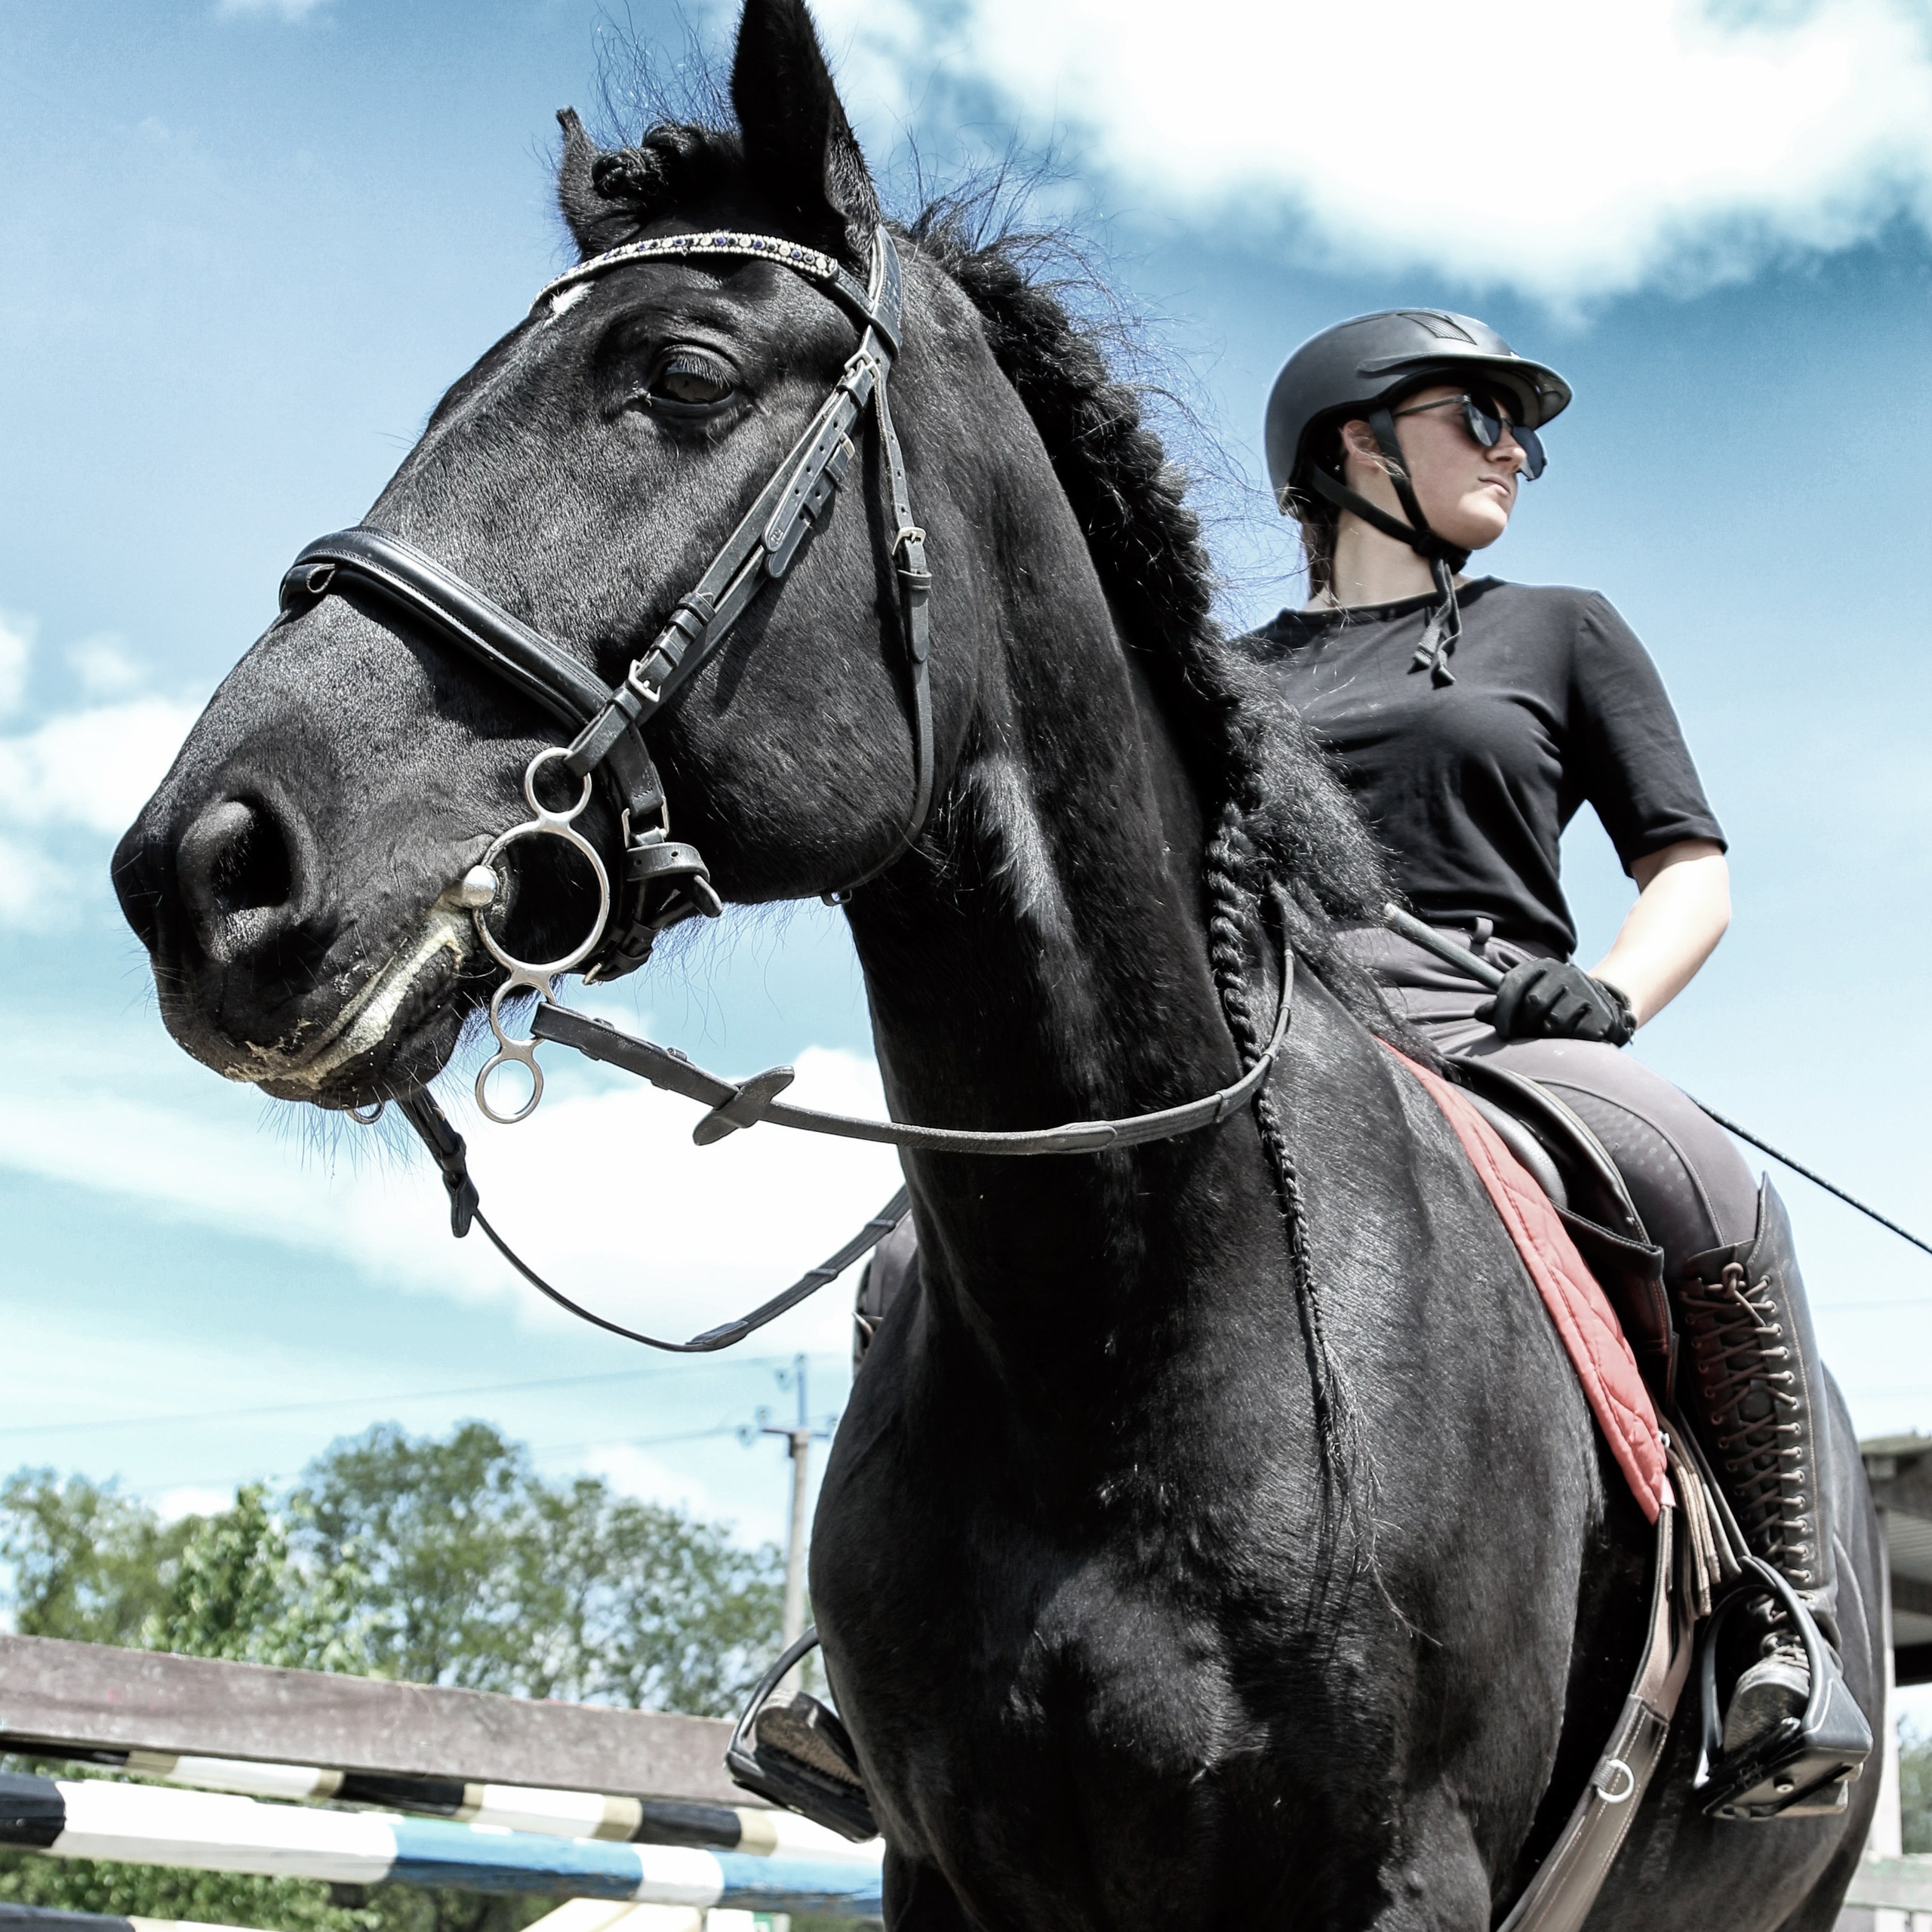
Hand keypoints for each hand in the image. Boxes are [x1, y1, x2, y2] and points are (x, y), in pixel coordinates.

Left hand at [1475, 958, 1635, 1045]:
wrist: (1604, 1004)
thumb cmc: (1555, 1003)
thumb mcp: (1529, 996)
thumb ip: (1504, 1005)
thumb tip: (1479, 1013)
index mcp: (1541, 966)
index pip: (1515, 983)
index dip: (1503, 1010)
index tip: (1502, 1031)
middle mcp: (1565, 973)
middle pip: (1534, 1002)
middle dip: (1525, 1025)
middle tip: (1526, 1035)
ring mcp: (1586, 990)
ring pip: (1555, 1021)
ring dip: (1549, 1035)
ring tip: (1552, 1034)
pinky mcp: (1602, 1011)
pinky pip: (1579, 1033)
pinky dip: (1572, 1040)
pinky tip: (1574, 1035)